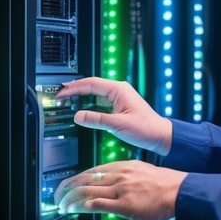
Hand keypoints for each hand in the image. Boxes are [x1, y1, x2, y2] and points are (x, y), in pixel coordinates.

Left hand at [53, 160, 186, 219]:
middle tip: (56, 197)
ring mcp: (121, 189)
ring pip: (86, 190)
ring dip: (69, 199)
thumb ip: (125, 178)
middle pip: (83, 179)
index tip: (66, 187)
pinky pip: (96, 203)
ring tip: (60, 206)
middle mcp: (118, 175)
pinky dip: (80, 206)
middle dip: (65, 188)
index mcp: (122, 166)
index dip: (74, 180)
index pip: (91, 171)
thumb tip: (112, 185)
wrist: (181, 191)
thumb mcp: (142, 173)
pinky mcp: (124, 204)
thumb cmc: (165, 185)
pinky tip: (72, 210)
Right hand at [55, 77, 173, 155]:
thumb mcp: (117, 125)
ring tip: (67, 99)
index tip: (62, 92)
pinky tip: (82, 109)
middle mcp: (119, 91)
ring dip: (81, 96)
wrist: (160, 136)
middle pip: (91, 86)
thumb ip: (96, 120)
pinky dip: (89, 104)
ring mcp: (119, 98)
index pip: (91, 83)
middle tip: (60, 94)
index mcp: (119, 90)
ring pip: (95, 93)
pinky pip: (100, 102)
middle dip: (75, 89)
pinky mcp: (119, 106)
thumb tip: (78, 116)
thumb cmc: (146, 128)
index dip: (74, 87)